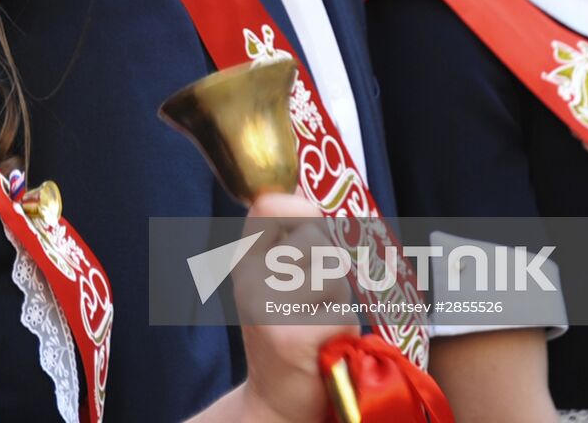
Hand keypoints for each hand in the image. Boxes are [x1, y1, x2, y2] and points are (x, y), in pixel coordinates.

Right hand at [235, 191, 356, 422]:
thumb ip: (290, 239)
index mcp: (244, 260)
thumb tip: (304, 186)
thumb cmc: (289, 333)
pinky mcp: (290, 335)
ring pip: (332, 272)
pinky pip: (340, 310)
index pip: (270, 205)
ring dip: (339, 296)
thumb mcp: (278, 280)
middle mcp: (248, 279)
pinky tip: (324, 344)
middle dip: (330, 261)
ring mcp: (266, 306)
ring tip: (319, 319)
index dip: (300, 207)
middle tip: (315, 295)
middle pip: (313, 235)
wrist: (277, 402)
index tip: (310, 227)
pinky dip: (342, 327)